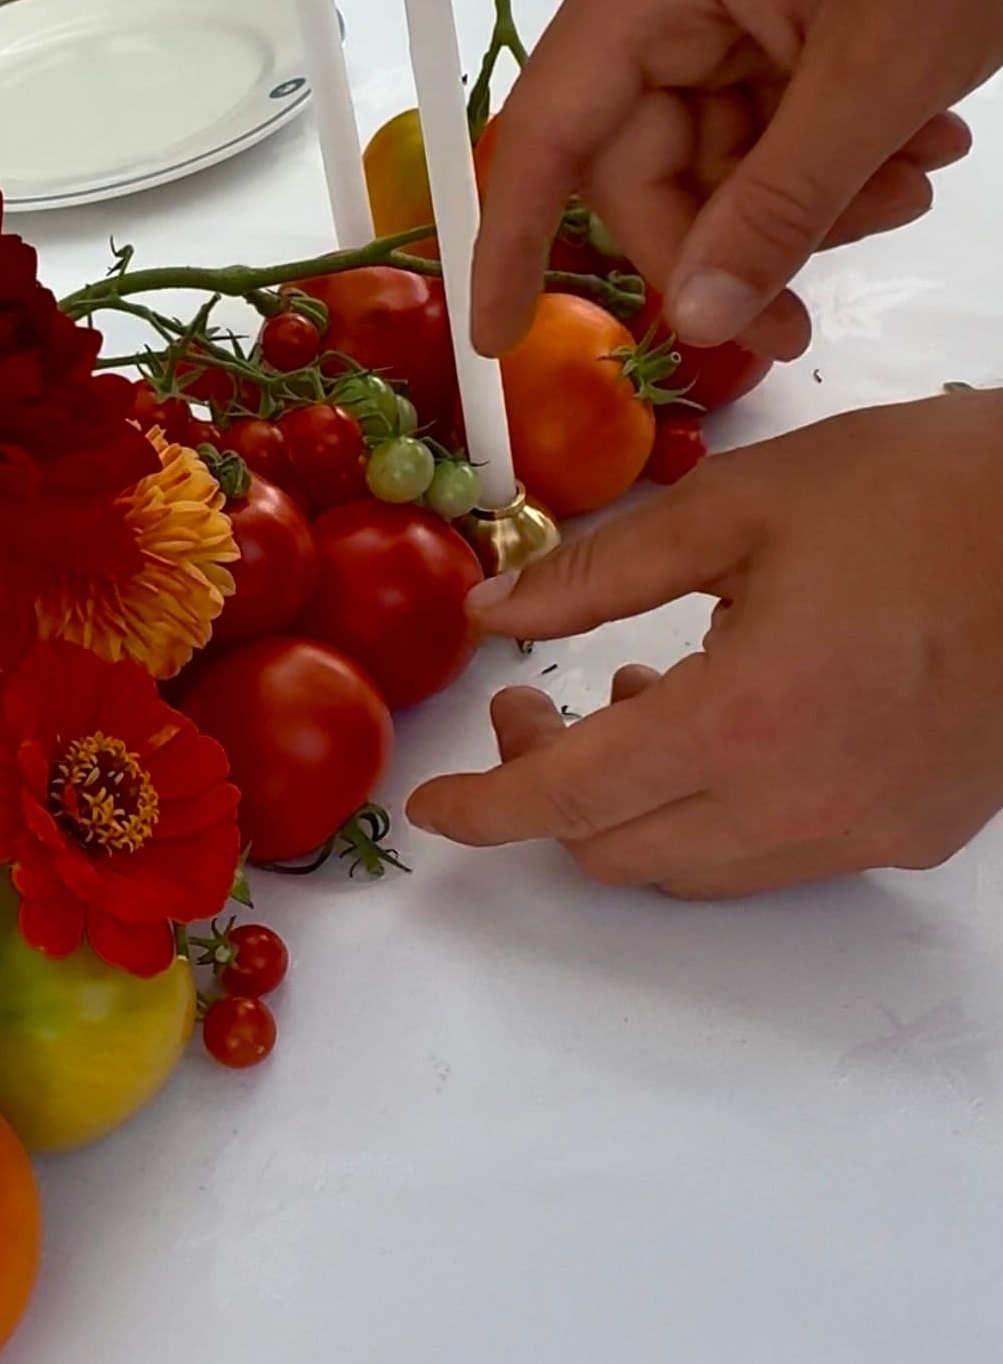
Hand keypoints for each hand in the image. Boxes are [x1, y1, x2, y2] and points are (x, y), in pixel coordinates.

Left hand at [407, 393, 1002, 896]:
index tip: (436, 808)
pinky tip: (728, 723)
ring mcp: (863, 833)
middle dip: (552, 792)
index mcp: (745, 721)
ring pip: (694, 868)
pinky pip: (774, 857)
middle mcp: (802, 806)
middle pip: (619, 852)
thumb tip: (494, 607)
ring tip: (634, 696)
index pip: (569, 799)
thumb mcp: (740, 505)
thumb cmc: (926, 496)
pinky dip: (717, 813)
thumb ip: (597, 570)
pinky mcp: (911, 834)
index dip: (487, 808)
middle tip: (534, 705)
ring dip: (634, 806)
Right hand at [472, 0, 1002, 361]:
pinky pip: (760, 130)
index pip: (545, 135)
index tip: (498, 340)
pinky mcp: (757, 15)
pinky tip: (914, 148)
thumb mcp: (877, 74)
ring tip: (913, 182)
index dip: (511, 244)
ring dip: (808, 205)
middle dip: (734, 243)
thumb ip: (781, 208)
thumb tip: (698, 320)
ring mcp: (706, 2)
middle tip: (809, 318)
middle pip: (645, 171)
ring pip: (713, 166)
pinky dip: (830, 162)